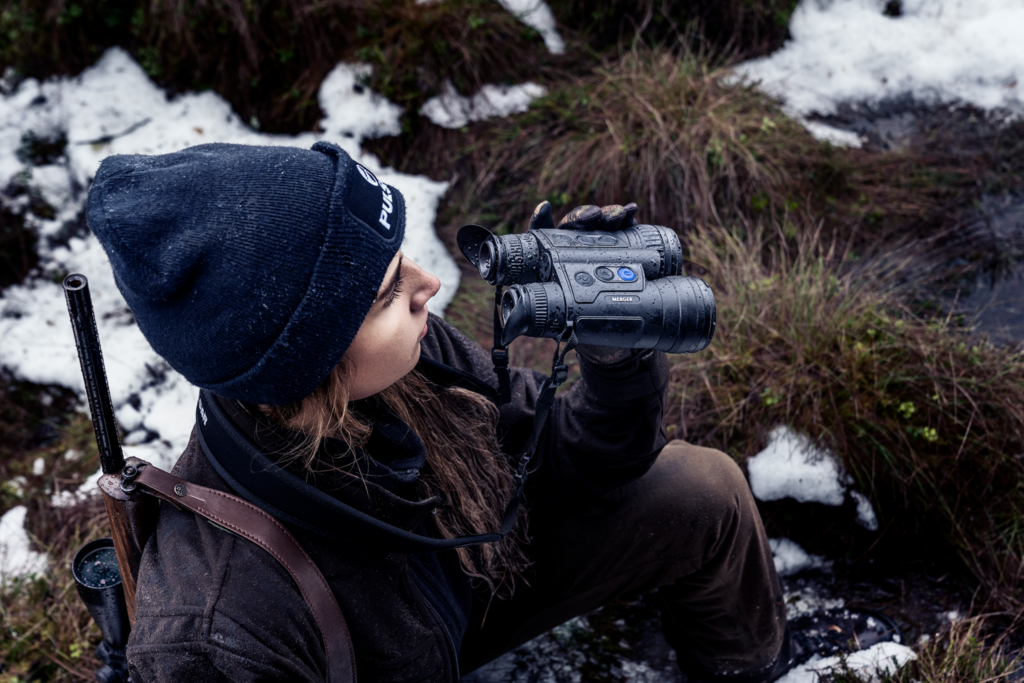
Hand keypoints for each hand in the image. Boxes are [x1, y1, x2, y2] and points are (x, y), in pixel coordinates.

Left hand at [530, 200, 643, 364]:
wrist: (606, 340)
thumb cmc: (575, 322)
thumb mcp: (556, 313)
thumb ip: (536, 309)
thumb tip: (513, 317)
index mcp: (555, 257)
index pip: (547, 231)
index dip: (544, 218)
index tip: (545, 209)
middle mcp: (577, 247)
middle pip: (578, 223)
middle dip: (584, 216)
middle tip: (591, 219)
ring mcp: (602, 247)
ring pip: (601, 222)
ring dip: (607, 213)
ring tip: (615, 216)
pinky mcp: (625, 250)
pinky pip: (626, 229)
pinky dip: (628, 216)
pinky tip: (632, 211)